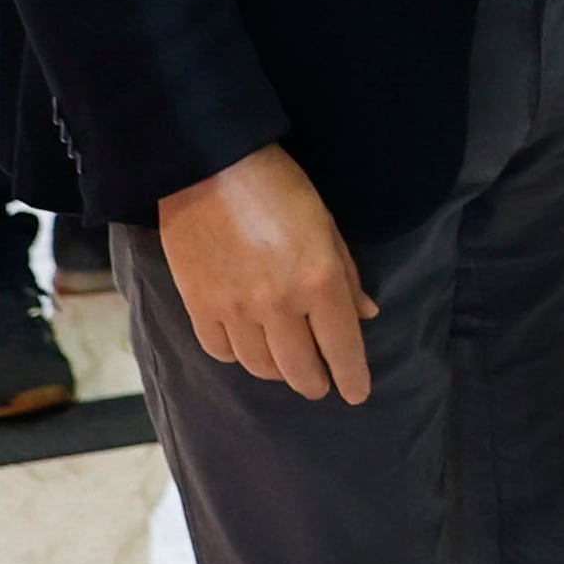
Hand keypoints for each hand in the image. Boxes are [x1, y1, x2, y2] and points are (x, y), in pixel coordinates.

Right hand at [155, 142, 379, 404]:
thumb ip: (346, 275)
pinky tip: (247, 349)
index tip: (357, 394)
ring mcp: (234, 309)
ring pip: (259, 366)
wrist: (208, 168)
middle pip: (299, 368)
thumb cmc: (279, 188)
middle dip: (315, 383)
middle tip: (321, 386)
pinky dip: (237, 356)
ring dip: (277, 373)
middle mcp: (278, 305)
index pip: (342, 347)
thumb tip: (365, 314)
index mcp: (319, 283)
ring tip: (286, 367)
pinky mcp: (198, 305)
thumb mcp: (328, 226)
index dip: (352, 377)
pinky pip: (220, 350)